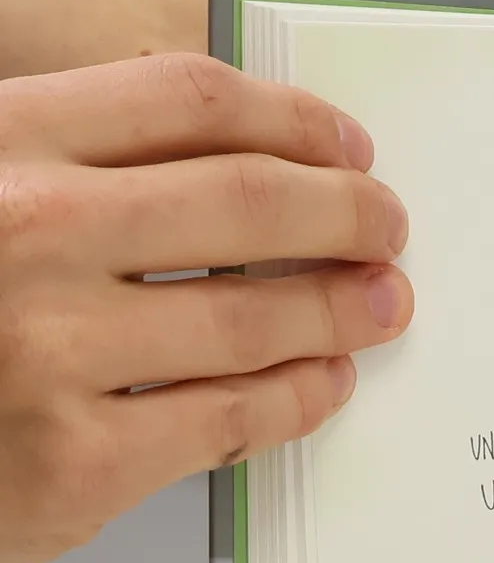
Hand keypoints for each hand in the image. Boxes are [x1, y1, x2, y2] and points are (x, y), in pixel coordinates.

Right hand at [0, 54, 411, 562]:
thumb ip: (71, 160)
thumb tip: (231, 149)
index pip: (185, 100)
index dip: (291, 118)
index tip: (345, 142)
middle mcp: (24, 236)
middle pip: (248, 200)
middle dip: (347, 212)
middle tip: (388, 226)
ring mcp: (51, 353)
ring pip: (255, 316)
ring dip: (342, 309)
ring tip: (381, 303)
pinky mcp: (78, 462)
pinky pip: (233, 417)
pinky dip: (300, 396)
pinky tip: (322, 380)